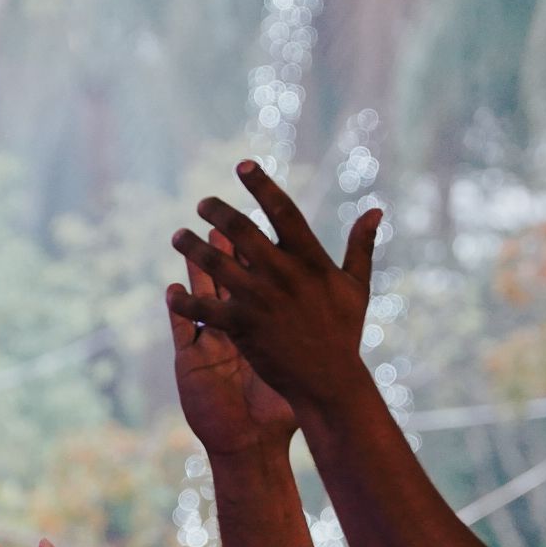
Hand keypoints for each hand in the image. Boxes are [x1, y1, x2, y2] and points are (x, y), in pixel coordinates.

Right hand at [166, 230, 296, 456]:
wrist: (252, 446)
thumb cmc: (278, 413)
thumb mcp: (303, 370)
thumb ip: (318, 338)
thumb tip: (343, 311)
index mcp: (258, 328)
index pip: (258, 284)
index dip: (260, 257)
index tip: (266, 227)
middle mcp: (233, 329)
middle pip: (228, 282)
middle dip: (225, 252)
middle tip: (224, 222)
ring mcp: (210, 344)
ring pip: (203, 299)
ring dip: (197, 271)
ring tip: (192, 243)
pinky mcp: (192, 362)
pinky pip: (184, 331)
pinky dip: (179, 310)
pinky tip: (173, 290)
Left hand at [167, 160, 382, 409]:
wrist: (329, 381)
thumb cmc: (343, 332)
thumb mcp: (356, 286)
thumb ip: (361, 246)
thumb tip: (375, 211)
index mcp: (310, 259)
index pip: (283, 210)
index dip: (261, 185)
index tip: (242, 165)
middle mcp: (283, 274)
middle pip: (241, 230)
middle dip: (217, 211)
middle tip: (202, 204)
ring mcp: (260, 299)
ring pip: (216, 263)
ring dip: (191, 246)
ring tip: (177, 235)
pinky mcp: (243, 326)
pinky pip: (204, 308)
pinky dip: (184, 301)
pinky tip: (170, 292)